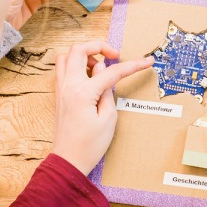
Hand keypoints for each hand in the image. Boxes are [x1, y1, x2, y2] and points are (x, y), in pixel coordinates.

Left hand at [50, 41, 153, 174]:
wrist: (69, 160)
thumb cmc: (89, 145)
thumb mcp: (108, 119)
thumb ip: (107, 90)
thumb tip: (103, 70)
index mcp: (83, 93)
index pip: (111, 72)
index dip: (132, 65)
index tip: (146, 61)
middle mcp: (68, 86)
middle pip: (79, 50)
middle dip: (99, 46)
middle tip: (114, 56)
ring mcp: (60, 89)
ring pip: (67, 55)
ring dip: (84, 54)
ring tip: (99, 66)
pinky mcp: (59, 94)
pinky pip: (63, 68)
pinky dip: (76, 64)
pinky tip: (89, 76)